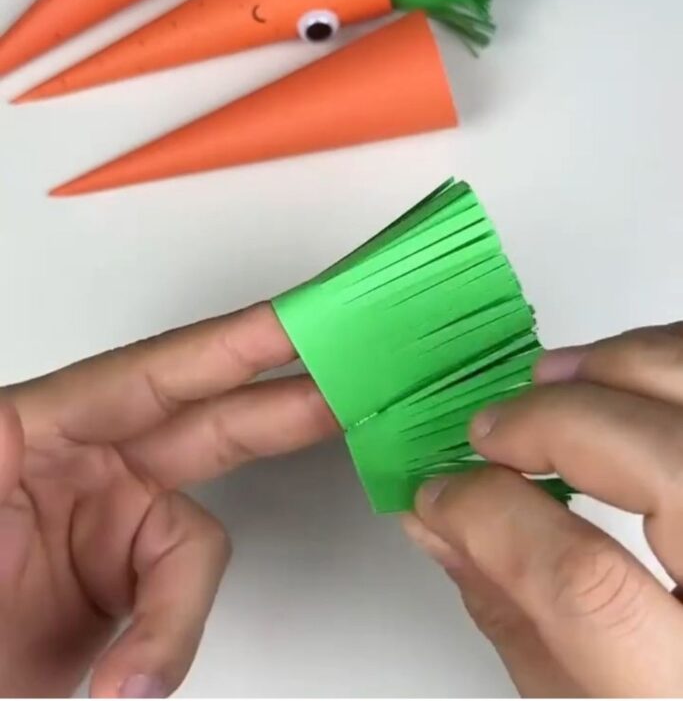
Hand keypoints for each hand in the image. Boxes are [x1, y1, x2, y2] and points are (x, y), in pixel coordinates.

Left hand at [0, 303, 334, 697]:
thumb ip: (13, 453)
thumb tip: (135, 506)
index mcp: (36, 423)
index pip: (153, 370)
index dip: (234, 344)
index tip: (298, 323)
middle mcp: (85, 459)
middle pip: (207, 420)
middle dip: (285, 405)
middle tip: (355, 384)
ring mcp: (108, 521)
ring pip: (198, 532)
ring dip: (184, 597)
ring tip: (135, 667)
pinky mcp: (123, 583)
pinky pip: (180, 596)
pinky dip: (169, 638)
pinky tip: (128, 678)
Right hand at [403, 323, 682, 696]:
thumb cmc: (670, 688)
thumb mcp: (586, 698)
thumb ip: (514, 611)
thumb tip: (440, 519)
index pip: (587, 581)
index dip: (496, 518)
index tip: (445, 492)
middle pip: (664, 461)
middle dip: (559, 421)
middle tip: (493, 431)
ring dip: (615, 367)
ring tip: (551, 382)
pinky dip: (659, 357)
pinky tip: (619, 376)